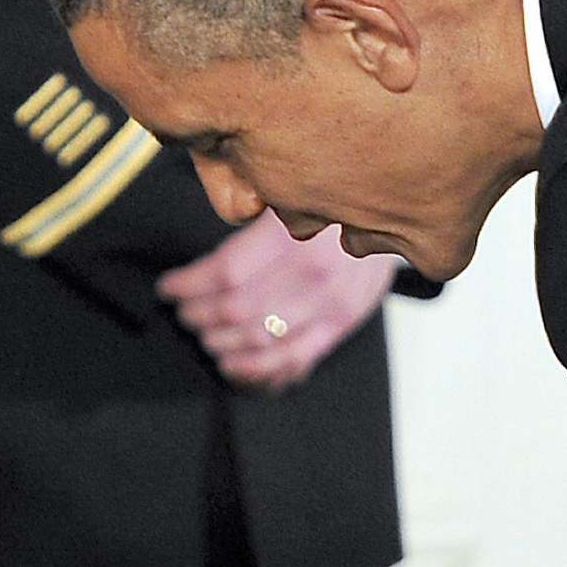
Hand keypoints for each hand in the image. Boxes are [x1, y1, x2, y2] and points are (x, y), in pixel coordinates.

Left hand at [156, 215, 398, 391]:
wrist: (397, 213)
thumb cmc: (331, 205)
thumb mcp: (292, 196)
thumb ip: (252, 216)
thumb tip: (205, 244)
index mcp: (294, 235)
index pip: (226, 272)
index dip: (189, 287)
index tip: (169, 288)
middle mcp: (312, 272)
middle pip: (236, 310)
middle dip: (199, 317)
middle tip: (185, 314)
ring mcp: (328, 304)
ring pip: (259, 340)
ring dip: (221, 345)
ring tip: (205, 337)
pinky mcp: (340, 325)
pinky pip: (293, 360)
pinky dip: (256, 371)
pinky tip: (233, 366)